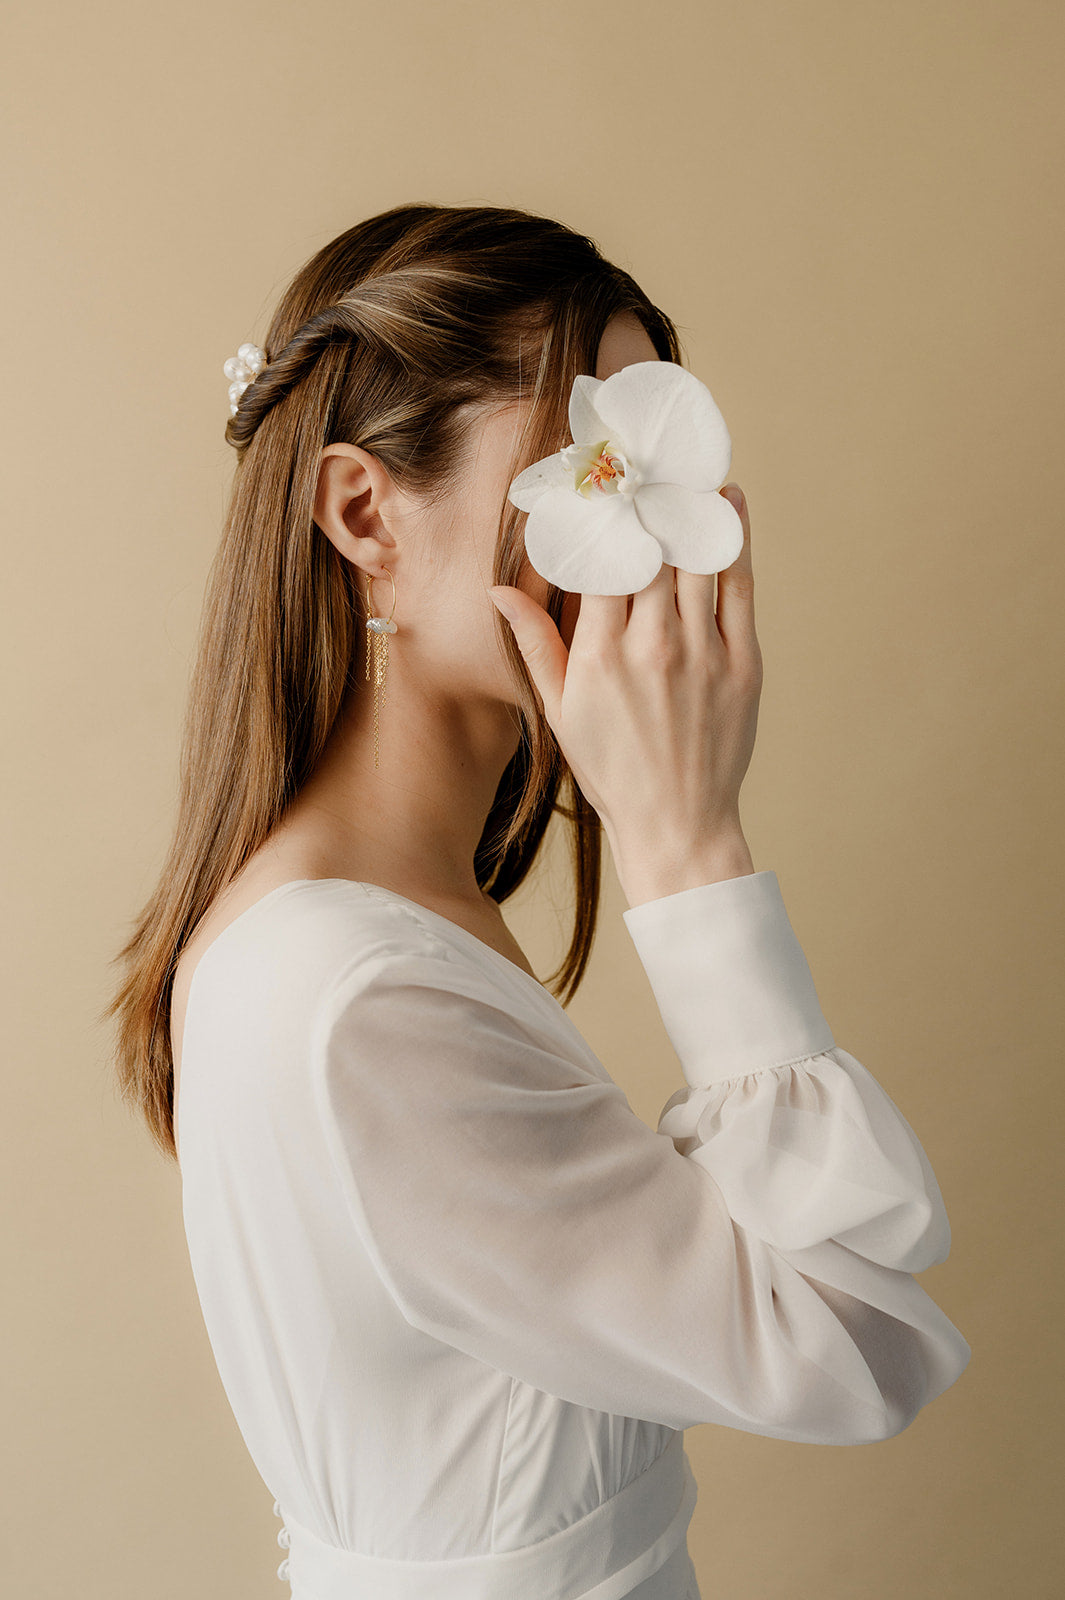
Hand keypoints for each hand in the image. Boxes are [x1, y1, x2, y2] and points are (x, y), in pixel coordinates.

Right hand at [488, 484, 761, 884]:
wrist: (678, 823)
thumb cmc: (611, 770)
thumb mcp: (559, 710)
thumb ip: (534, 643)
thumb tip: (498, 589)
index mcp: (600, 653)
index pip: (600, 557)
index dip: (599, 508)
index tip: (596, 469)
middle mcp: (652, 644)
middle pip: (650, 545)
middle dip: (644, 491)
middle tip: (643, 447)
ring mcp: (703, 652)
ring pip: (697, 556)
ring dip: (691, 502)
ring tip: (686, 462)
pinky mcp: (743, 663)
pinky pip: (740, 585)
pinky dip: (734, 539)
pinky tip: (728, 503)